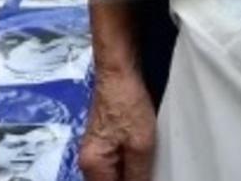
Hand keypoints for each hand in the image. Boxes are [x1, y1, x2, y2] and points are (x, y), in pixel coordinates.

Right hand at [80, 65, 156, 180]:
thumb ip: (138, 177)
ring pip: (116, 173)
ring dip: (133, 173)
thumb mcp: (140, 146)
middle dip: (132, 180)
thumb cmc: (128, 104)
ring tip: (149, 162)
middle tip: (150, 169)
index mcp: (92, 165)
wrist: (119, 70)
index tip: (145, 177)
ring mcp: (97, 149)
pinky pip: (118, 161)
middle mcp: (90, 160)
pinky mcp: (106, 138)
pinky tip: (146, 155)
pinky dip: (132, 162)